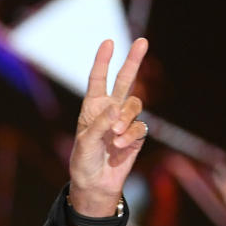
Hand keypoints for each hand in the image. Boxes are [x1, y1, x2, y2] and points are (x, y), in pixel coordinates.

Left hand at [68, 38, 148, 215]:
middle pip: (124, 81)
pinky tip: (119, 147)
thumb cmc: (83, 162)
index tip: (108, 42)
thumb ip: (99, 124)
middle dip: (133, 61)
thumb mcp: (85, 143)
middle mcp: (109, 110)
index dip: (103, 61)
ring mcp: (124, 121)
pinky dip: (130, 136)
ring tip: (114, 136)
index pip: (97, 80)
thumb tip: (116, 108)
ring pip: (135, 105)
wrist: (94, 184)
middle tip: (142, 41)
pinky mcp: (136, 135)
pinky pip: (140, 127)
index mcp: (92, 108)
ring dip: (126, 119)